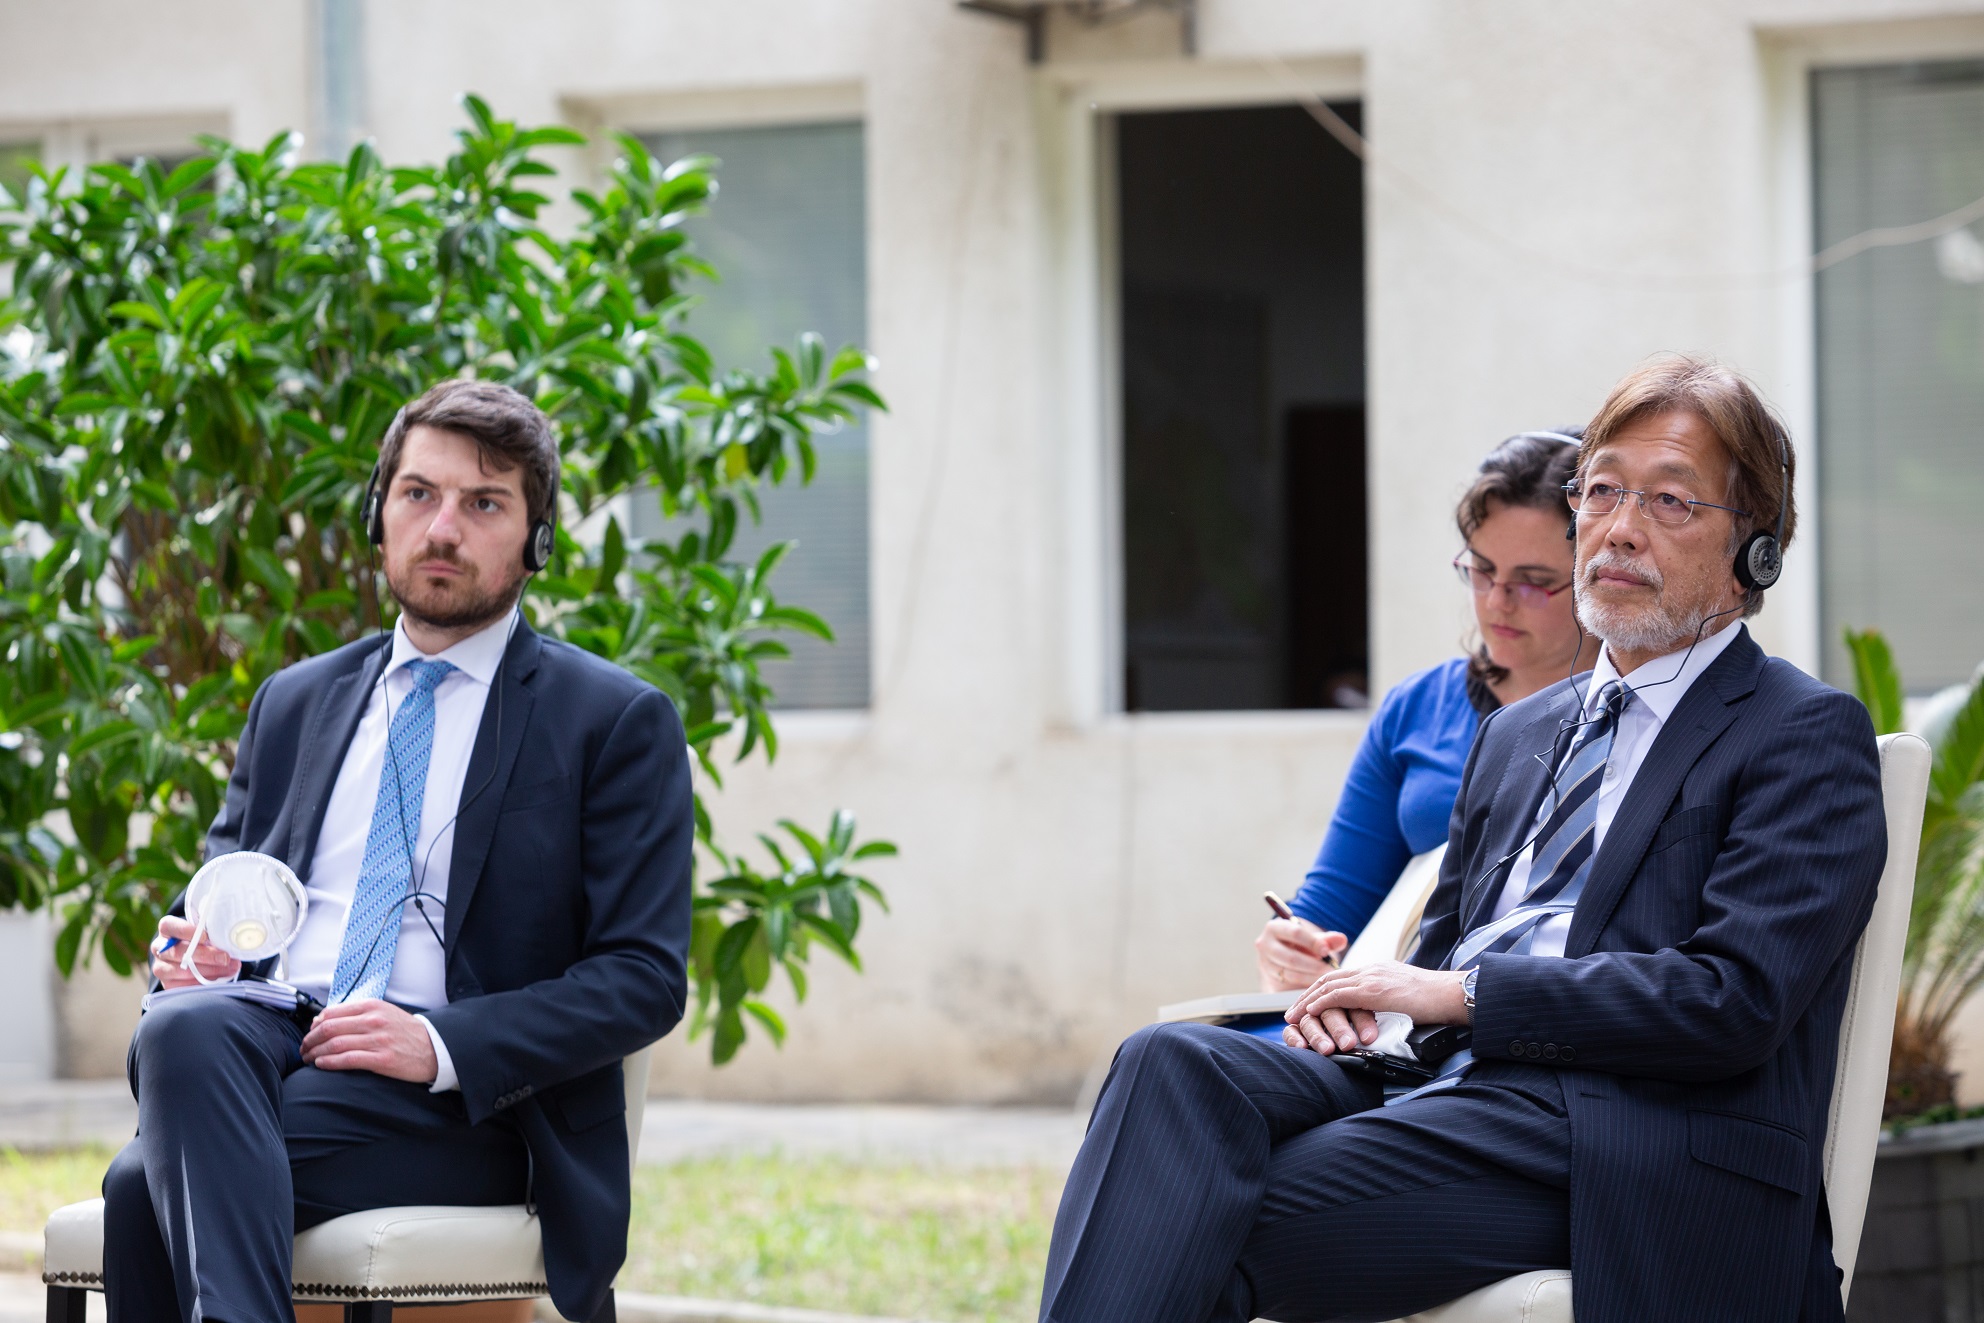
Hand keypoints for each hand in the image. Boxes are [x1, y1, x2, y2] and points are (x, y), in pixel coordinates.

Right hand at [150, 915, 240, 987]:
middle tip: (225, 958)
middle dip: (205, 956)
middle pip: (177, 952)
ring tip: (229, 968)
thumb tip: (229, 941)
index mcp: (167, 929)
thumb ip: (211, 932)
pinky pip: (185, 986)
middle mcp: (160, 948)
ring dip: (209, 971)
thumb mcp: (204, 930)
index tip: (205, 936)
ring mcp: (161, 967)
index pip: (169, 926)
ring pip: (181, 971)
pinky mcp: (167, 984)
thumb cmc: (202, 939)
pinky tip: (220, 978)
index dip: (186, 931)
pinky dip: (204, 983)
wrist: (192, 957)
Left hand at [301, 1000, 438, 1082]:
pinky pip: (348, 1060)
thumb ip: (356, 1014)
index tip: (309, 1034)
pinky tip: (321, 1064)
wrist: (434, 1048)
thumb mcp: (383, 1013)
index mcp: (372, 1006)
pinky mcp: (382, 1059)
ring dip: (315, 1053)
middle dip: (310, 1040)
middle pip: (329, 1028)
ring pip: (335, 1044)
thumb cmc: (405, 1032)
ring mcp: (378, 1040)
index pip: (332, 1012)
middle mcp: (374, 1021)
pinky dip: (329, 1062)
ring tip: (308, 1059)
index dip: (314, 1025)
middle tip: (303, 1049)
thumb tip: (322, 1019)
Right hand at [1255, 918, 1345, 991]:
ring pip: (1290, 974)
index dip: (1313, 942)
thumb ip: (1328, 939)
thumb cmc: (1302, 946)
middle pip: (1291, 957)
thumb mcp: (1314, 940)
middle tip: (1330, 969)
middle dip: (1313, 965)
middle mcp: (1264, 945)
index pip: (1295, 933)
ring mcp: (1265, 964)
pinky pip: (1289, 986)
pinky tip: (1318, 986)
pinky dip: (1305, 986)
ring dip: (1311, 977)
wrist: (1287, 959)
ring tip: (1327, 978)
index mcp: (1274, 928)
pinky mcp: (1269, 981)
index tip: (1326, 951)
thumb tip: (1341, 939)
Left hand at [1282, 961, 1468, 1054]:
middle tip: (1292, 1011)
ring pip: (1329, 986)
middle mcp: (1372, 970)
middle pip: (1329, 979)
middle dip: (1307, 995)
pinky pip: (1339, 996)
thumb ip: (1389, 1000)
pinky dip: (1320, 1004)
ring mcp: (1372, 978)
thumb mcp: (1406, 996)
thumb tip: (1380, 1014)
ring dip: (1308, 1001)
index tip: (1308, 1003)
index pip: (1342, 977)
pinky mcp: (1375, 991)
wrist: (1453, 994)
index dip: (1321, 990)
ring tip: (1293, 1016)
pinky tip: (1310, 1012)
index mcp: (1378, 971)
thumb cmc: (1437, 1000)